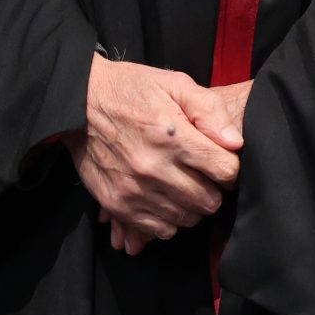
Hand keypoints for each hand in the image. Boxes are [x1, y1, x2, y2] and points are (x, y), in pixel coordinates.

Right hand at [62, 57, 243, 253]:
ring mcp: (135, 190)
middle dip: (213, 188)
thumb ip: (210, 110)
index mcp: (173, 136)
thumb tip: (236, 143)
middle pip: (209, 201)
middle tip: (201, 174)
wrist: (79, 102)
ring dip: (191, 205)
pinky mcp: (118, 204)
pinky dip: (169, 220)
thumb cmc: (131, 90)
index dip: (230, 168)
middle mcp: (154, 167)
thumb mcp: (175, 83)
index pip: (226, 172)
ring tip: (182, 185)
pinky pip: (160, 230)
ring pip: (187, 218)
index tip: (221, 161)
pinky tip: (164, 199)